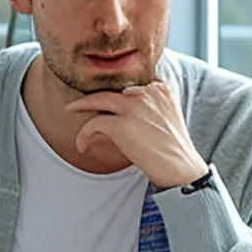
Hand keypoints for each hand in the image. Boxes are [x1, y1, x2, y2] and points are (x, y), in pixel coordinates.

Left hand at [67, 82, 206, 187]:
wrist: (181, 168)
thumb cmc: (175, 150)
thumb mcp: (170, 118)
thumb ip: (152, 108)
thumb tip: (130, 114)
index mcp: (161, 90)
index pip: (132, 83)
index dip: (116, 91)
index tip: (105, 98)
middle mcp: (147, 93)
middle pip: (113, 89)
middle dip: (94, 94)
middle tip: (80, 100)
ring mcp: (134, 107)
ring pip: (99, 100)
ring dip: (82, 105)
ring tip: (71, 110)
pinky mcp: (122, 124)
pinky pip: (94, 123)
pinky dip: (84, 134)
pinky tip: (83, 144)